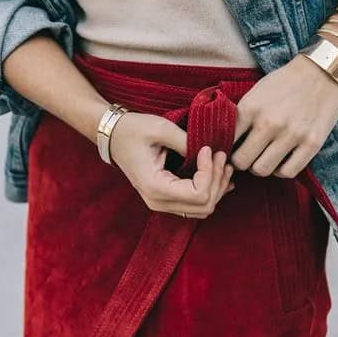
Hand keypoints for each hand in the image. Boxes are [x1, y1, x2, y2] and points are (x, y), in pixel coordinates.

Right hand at [109, 112, 234, 217]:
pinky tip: (219, 174)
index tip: (208, 149)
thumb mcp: (160, 128)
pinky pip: (195, 204)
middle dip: (218, 180)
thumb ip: (186, 142)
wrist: (114, 135)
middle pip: (204, 205)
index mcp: (155, 187)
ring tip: (223, 163)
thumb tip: (209, 152)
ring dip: (217, 186)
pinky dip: (211, 190)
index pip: (198, 194)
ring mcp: (162, 203)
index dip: (210, 172)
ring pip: (203, 208)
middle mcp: (158, 201)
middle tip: (221, 155)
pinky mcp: (166, 199)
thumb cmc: (133, 130)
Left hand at [230, 53, 337, 177]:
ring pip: (262, 170)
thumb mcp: (256, 91)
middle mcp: (269, 123)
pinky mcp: (311, 144)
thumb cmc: (285, 82)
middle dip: (241, 161)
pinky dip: (281, 171)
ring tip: (263, 159)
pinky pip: (288, 172)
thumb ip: (242, 114)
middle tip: (247, 156)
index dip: (227, 147)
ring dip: (259, 168)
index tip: (232, 147)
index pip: (227, 141)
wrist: (322, 73)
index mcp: (251, 107)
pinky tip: (281, 161)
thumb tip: (226, 139)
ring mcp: (292, 135)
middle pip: (242, 161)